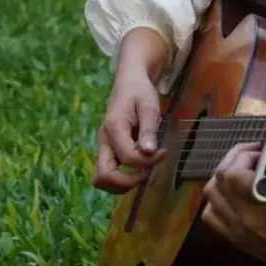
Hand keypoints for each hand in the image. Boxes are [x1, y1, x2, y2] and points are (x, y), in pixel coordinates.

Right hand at [93, 65, 166, 193]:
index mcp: (114, 127)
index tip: (164, 152)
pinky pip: (108, 173)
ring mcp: (103, 147)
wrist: (129, 82)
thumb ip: (149, 129)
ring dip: (123, 183)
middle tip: (148, 172)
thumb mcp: (149, 105)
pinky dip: (121, 179)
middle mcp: (103, 140)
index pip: (128, 158)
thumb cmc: (140, 92)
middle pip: (103, 176)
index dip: (149, 161)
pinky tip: (139, 168)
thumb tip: (149, 152)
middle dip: (128, 182)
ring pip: (101, 179)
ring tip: (144, 171)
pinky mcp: (107, 150)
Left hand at [201, 143, 265, 265]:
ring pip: (211, 197)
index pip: (233, 173)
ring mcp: (237, 231)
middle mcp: (243, 218)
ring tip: (241, 172)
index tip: (263, 151)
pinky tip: (233, 197)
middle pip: (218, 181)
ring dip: (222, 179)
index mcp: (262, 206)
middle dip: (233, 161)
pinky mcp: (237, 241)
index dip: (244, 154)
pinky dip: (217, 202)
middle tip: (252, 156)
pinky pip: (212, 217)